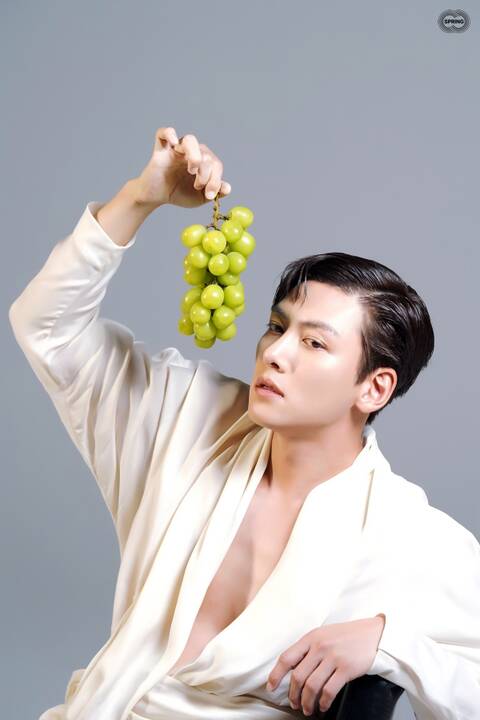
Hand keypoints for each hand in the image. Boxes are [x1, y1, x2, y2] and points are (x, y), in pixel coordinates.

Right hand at [134, 126, 231, 208]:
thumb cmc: (178, 193)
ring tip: (192, 170)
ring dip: (195, 156)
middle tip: (197, 186)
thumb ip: (214, 192)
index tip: (208, 195)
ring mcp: (176, 149)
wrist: (156, 197)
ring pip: (190, 140)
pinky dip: (169, 133)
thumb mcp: (200, 197)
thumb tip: (227, 188)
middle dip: (206, 173)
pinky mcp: (160, 149)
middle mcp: (191, 152)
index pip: (216, 164)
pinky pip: (164, 133)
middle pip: (206, 153)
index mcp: (203, 162)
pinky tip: (174, 145)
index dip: (216, 179)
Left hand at [266, 614, 385, 715]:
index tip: (271, 687)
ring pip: (312, 686)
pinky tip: (323, 706)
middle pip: (298, 676)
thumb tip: (293, 668)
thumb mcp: (323, 634)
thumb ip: (308, 648)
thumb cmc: (346, 635)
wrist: (373, 632)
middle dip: (293, 694)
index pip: (287, 657)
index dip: (276, 674)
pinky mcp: (346, 668)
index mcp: (311, 637)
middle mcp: (320, 646)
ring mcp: (333, 657)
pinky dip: (323, 702)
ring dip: (307, 702)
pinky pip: (329, 691)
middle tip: (294, 704)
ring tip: (307, 709)